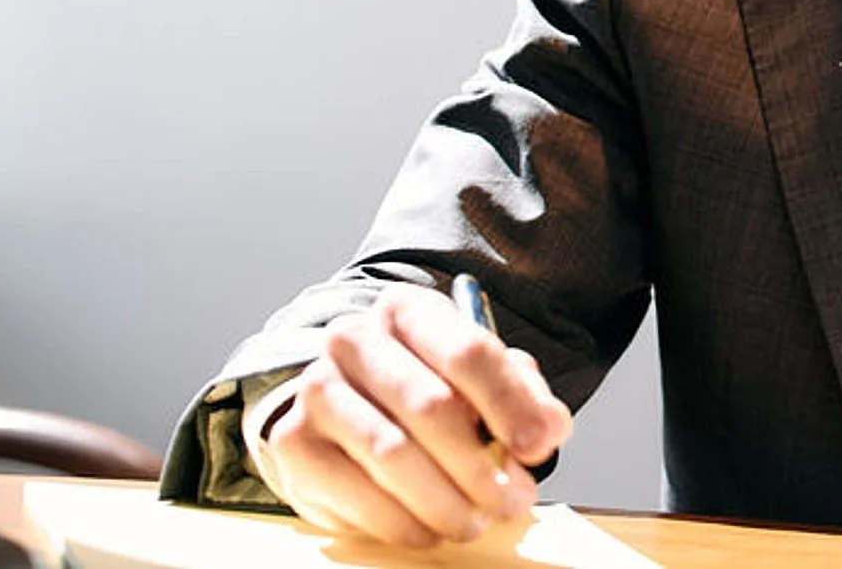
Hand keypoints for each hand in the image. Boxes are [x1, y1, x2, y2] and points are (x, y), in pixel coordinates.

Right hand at [261, 284, 573, 546]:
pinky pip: (356, 492)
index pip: (468, 351)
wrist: (342, 412)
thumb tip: (548, 429)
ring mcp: (317, 388)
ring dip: (445, 500)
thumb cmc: (425, 391)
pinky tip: (429, 531)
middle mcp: (355, 338)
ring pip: (392, 453)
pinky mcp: (294, 442)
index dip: (510, 403)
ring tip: (476, 522)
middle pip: (432, 406)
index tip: (539, 446)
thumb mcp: (479, 381)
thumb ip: (522, 397)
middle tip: (513, 501)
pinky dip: (402, 522)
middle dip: (481, 464)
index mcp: (409, 310)